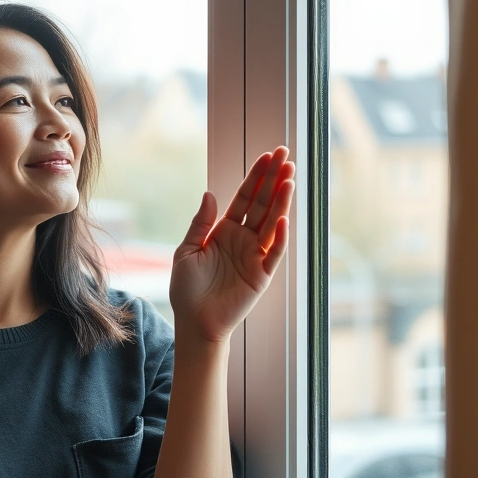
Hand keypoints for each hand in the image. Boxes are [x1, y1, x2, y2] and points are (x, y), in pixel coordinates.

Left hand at [169, 146, 294, 343]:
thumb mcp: (187, 250)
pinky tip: (282, 219)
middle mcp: (243, 239)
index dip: (256, 177)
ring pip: (271, 223)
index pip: (245, 197)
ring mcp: (254, 255)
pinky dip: (278, 237)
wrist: (194, 321)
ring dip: (281, 201)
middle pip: (263, 203)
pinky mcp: (261, 275)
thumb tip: (210, 194)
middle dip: (274, 179)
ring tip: (290, 178)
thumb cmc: (188, 288)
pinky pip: (272, 253)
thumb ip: (200, 223)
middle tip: (286, 155)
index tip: (267, 156)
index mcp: (224, 230)